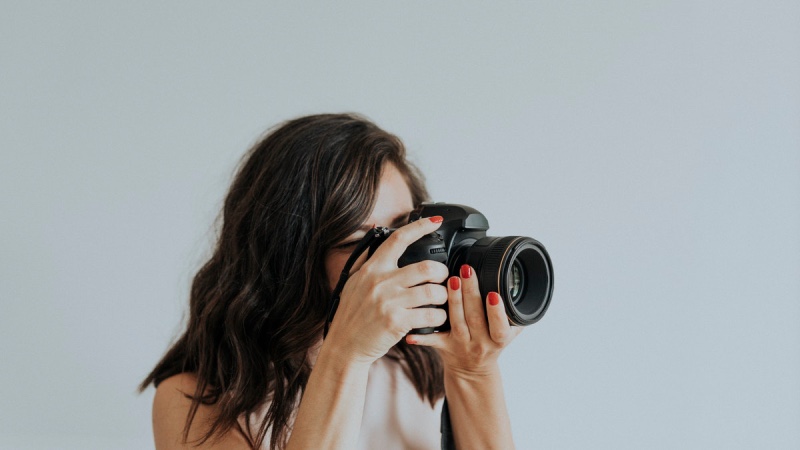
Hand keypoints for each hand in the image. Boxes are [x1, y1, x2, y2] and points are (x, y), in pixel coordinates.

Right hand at [324, 216, 449, 365]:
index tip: (435, 221)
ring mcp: (388, 302)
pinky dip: (439, 317)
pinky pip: (430, 315)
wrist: (344, 346)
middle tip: (442, 278)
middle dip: (442, 272)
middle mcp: (380, 282)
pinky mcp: (396, 322)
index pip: (398, 239)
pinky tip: (435, 319)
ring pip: (433, 291)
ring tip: (441, 301)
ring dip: (443, 296)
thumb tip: (375, 229)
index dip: (420, 227)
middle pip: (426, 267)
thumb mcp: (354, 281)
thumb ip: (367, 257)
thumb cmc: (352, 315)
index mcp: (372, 269)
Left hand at [405, 264, 521, 375]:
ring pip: (456, 322)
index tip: (494, 295)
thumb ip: (515, 315)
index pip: (500, 327)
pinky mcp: (444, 347)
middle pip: (475, 317)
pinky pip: (432, 341)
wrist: (472, 372)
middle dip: (471, 293)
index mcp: (498, 339)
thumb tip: (519, 288)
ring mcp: (460, 345)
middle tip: (467, 271)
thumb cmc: (490, 345)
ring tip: (450, 280)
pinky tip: (413, 333)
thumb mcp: (509, 333)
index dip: (497, 312)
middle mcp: (480, 343)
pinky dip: (422, 338)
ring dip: (453, 300)